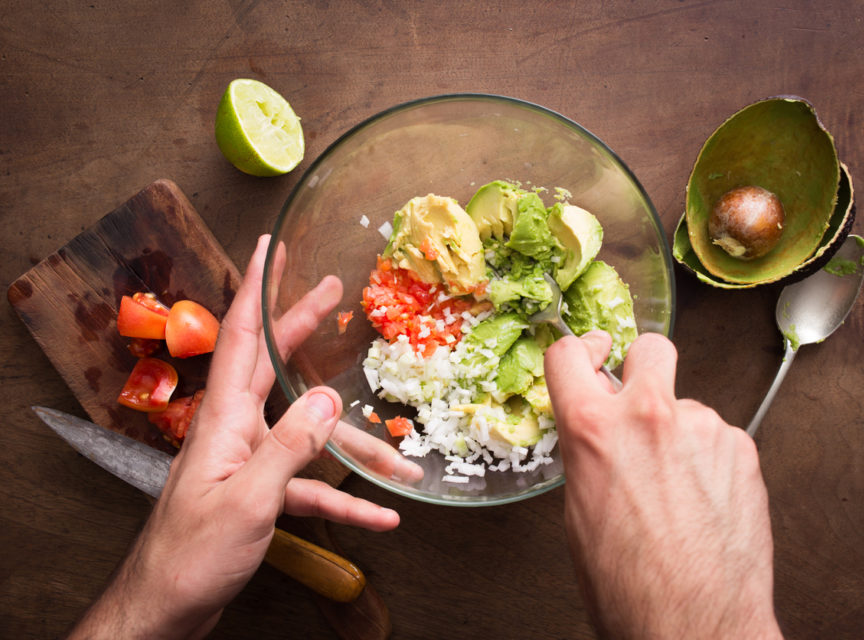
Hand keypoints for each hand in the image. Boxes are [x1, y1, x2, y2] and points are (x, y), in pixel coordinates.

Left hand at [70, 235, 401, 638]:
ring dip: (352, 448)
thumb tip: (328, 396)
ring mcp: (247, 461)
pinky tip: (378, 514)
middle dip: (303, 326)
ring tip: (400, 462)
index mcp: (225, 418)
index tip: (271, 245)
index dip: (256, 287)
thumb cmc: (193, 553)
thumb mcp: (248, 498)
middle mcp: (236, 429)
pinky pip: (309, 488)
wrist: (165, 607)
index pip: (240, 335)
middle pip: (275, 365)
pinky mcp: (258, 493)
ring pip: (307, 438)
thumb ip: (290, 446)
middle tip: (332, 291)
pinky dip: (343, 499)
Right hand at [545, 331, 780, 639]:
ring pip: (688, 404)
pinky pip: (718, 436)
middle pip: (651, 347)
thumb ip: (589, 452)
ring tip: (677, 486)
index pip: (570, 353)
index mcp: (594, 430)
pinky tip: (703, 500)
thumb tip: (597, 434)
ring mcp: (703, 428)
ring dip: (680, 431)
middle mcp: (650, 417)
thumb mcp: (579, 511)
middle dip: (643, 365)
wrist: (694, 625)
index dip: (578, 352)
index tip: (589, 355)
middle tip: (641, 396)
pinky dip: (710, 459)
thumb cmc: (630, 586)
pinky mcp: (742, 447)